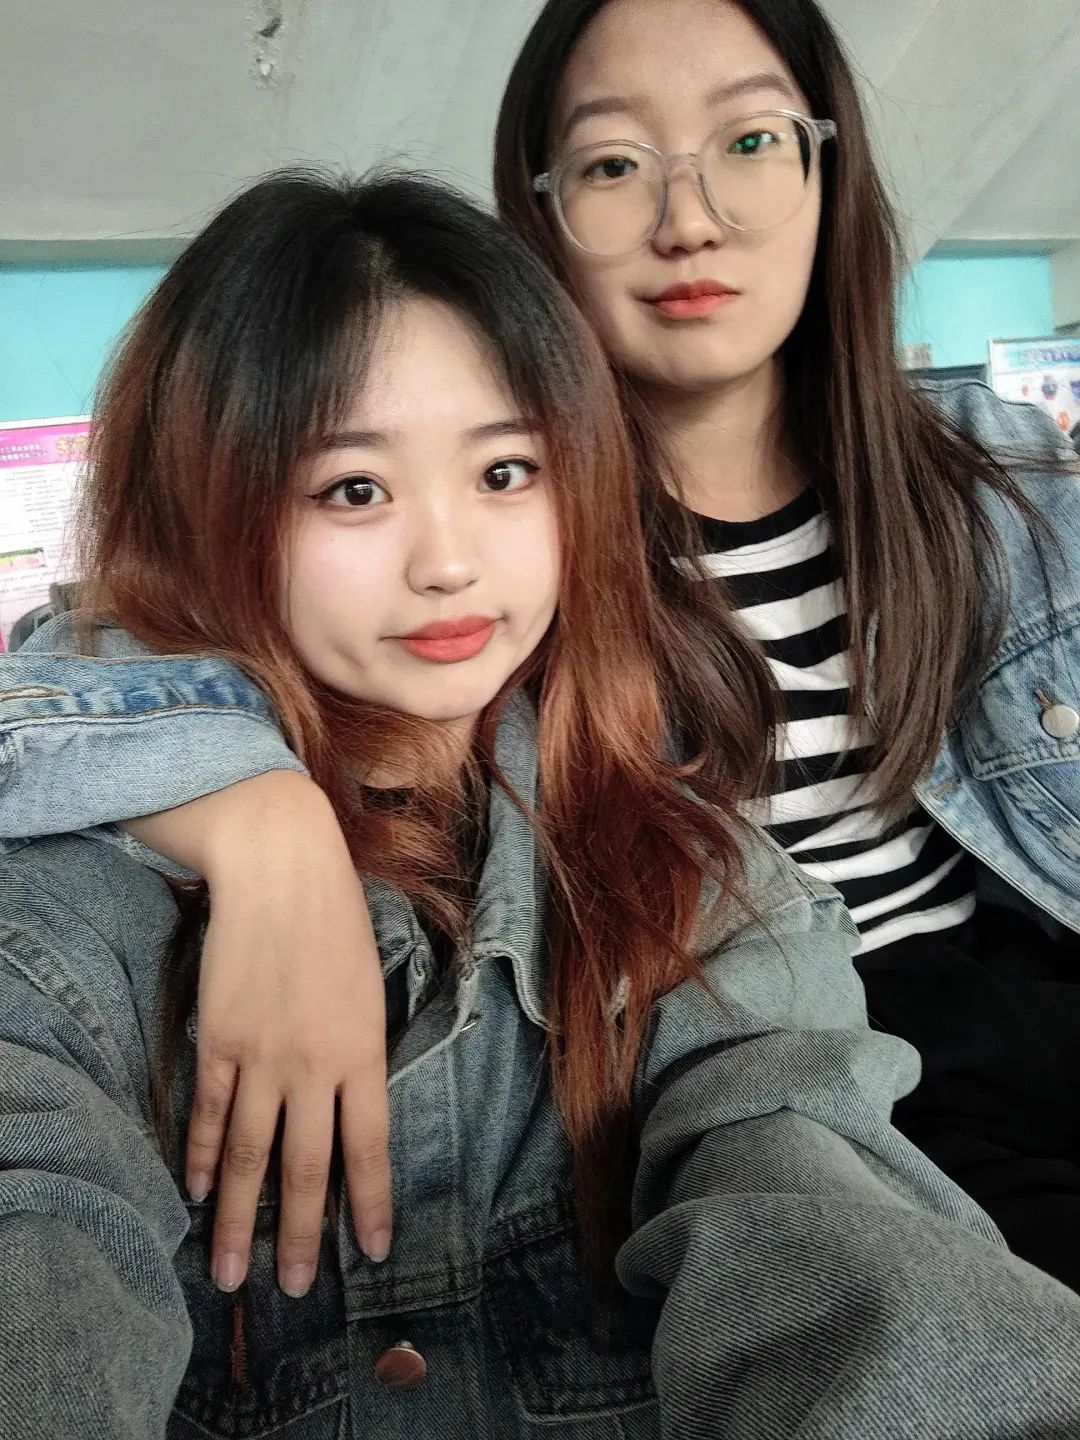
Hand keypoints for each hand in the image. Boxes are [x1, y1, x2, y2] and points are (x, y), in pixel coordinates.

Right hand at [127, 772, 390, 1296]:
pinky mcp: (217, 1041)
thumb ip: (362, 1052)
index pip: (370, 1147)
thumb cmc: (338, 922)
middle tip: (293, 1290)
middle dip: (301, 1236)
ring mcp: (260, 1056)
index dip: (371, 1204)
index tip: (373, 1251)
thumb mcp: (372, 988)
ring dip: (236, 1219)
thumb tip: (352, 1108)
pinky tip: (193, 1192)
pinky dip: (198, 1157)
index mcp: (364, 1051)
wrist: (281, 871)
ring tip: (229, 1272)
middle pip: (305, 1169)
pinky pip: (208, 1114)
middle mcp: (313, 1065)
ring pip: (247, 1157)